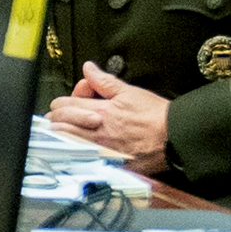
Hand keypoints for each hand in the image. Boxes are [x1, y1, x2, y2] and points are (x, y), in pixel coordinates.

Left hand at [44, 61, 170, 174]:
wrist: (173, 137)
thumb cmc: (155, 116)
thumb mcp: (128, 91)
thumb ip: (103, 81)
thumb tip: (89, 69)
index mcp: (98, 111)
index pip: (63, 105)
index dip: (61, 102)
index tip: (67, 103)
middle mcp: (95, 131)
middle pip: (58, 125)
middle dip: (57, 119)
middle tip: (62, 117)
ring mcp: (99, 149)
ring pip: (65, 142)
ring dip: (62, 135)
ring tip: (67, 131)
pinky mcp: (106, 162)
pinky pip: (81, 158)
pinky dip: (75, 152)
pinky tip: (78, 148)